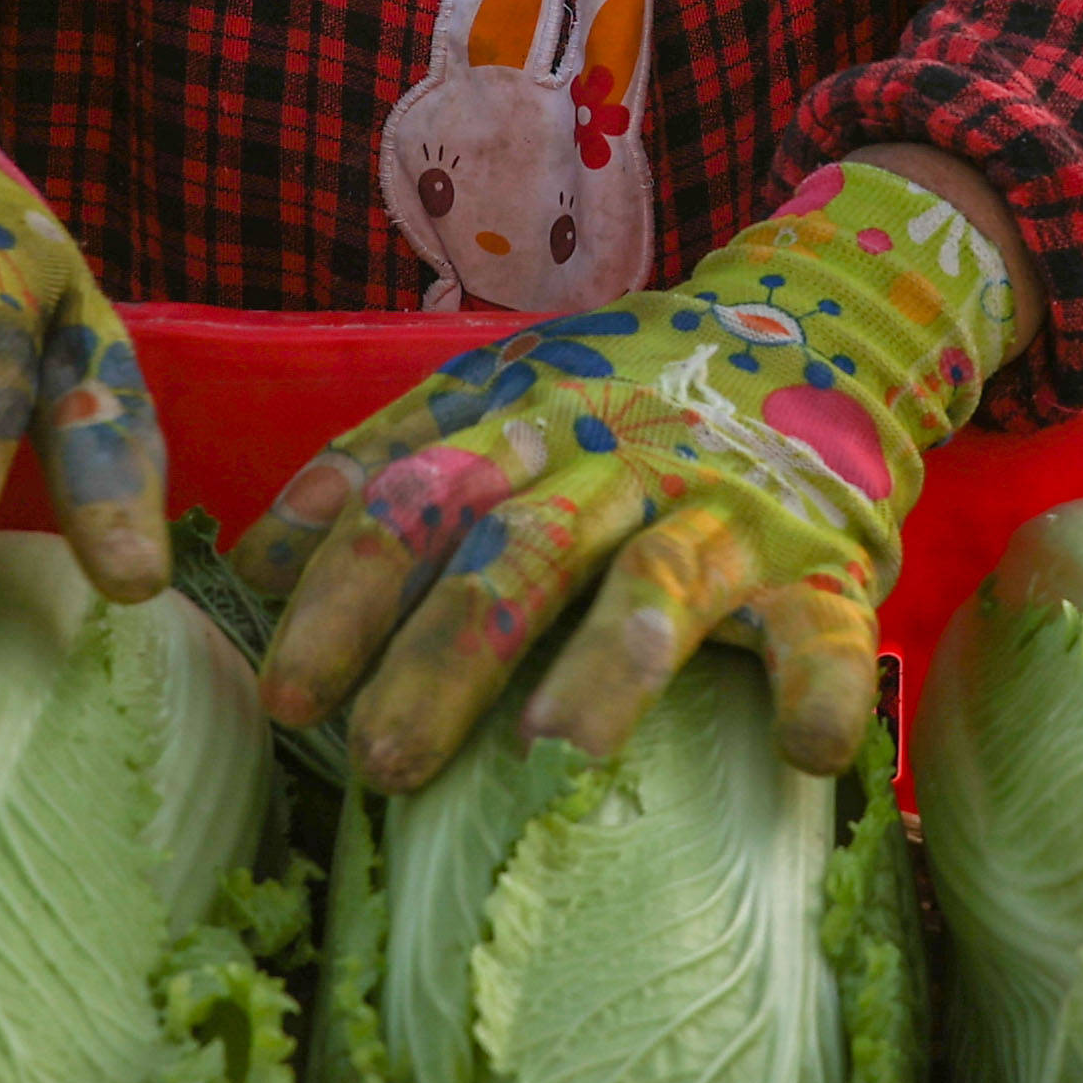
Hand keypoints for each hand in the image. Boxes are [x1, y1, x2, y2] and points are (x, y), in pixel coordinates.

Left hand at [232, 156, 1020, 788]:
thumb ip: (395, 463)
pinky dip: (821, 684)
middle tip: (379, 761)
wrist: (831, 321)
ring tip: (549, 755)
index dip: (346, 594)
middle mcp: (621, 456)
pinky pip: (826, 627)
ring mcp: (726, 507)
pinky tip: (806, 752)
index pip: (415, 500)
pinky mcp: (825, 558)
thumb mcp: (510, 394)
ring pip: (660, 579)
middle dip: (444, 655)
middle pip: (520, 552)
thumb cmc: (636, 391)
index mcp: (530, 418)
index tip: (287, 695)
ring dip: (607, 666)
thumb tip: (251, 570)